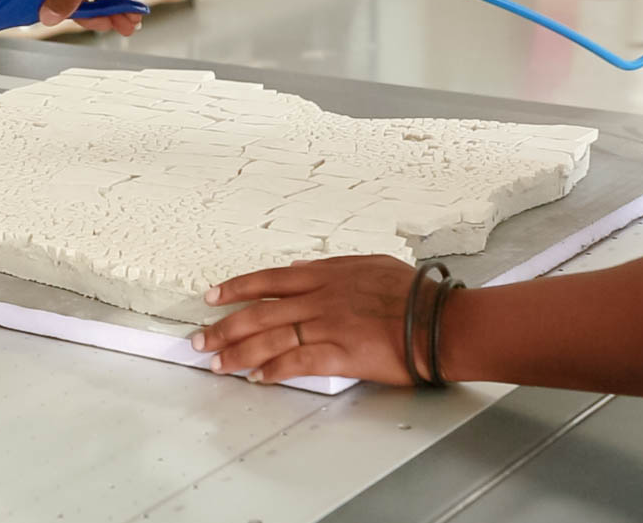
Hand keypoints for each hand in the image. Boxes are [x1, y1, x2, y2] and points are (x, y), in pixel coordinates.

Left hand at [191, 255, 423, 384]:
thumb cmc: (415, 294)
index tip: (212, 297)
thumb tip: (298, 270)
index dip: (235, 289)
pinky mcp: (341, 354)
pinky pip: (298, 362)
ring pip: (270, 338)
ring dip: (239, 353)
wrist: (442, 321)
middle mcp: (320, 299)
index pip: (267, 280)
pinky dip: (273, 370)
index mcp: (326, 276)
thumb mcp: (370, 264)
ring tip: (217, 364)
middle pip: (259, 312)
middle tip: (200, 339)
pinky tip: (256, 378)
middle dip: (224, 327)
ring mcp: (328, 326)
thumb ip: (331, 267)